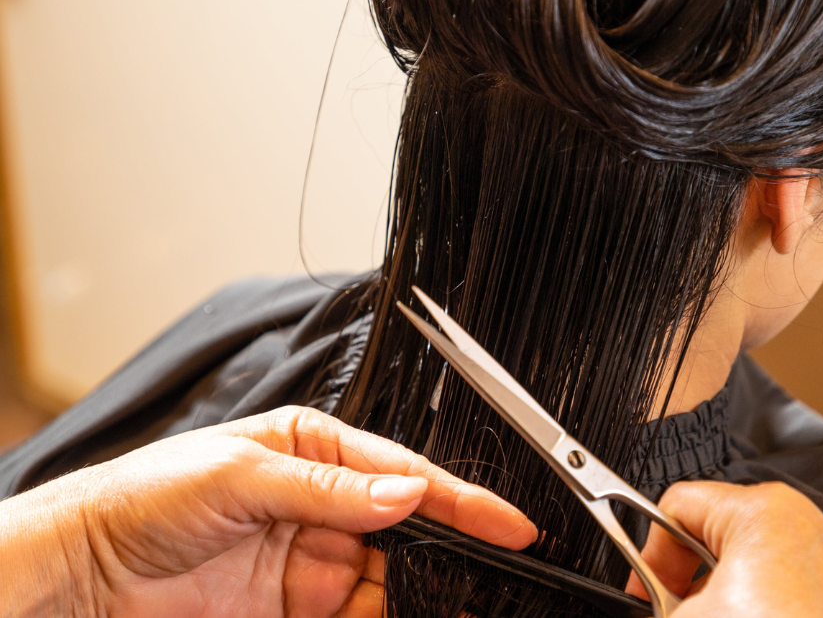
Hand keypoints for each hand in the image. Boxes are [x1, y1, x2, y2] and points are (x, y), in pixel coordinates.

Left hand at [0, 406, 536, 617]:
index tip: (507, 524)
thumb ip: (327, 489)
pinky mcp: (298, 608)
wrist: (87, 569)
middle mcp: (322, 503)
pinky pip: (361, 616)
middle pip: (408, 529)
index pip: (402, 473)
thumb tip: (402, 492)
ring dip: (424, 592)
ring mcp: (312, 558)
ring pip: (393, 578)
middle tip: (494, 574)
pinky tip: (404, 614)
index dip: (460, 499)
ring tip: (456, 602)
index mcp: (314, 449)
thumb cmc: (149, 495)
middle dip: (452, 551)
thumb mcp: (239, 475)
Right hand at [625, 481, 822, 617]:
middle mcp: (818, 532)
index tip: (641, 595)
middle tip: (677, 617)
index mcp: (767, 514)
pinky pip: (808, 604)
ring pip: (769, 573)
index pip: (678, 507)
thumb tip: (649, 603)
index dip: (649, 556)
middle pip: (725, 540)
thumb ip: (649, 594)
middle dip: (694, 584)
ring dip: (736, 604)